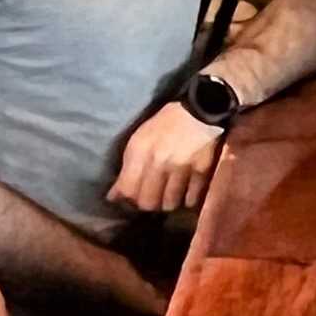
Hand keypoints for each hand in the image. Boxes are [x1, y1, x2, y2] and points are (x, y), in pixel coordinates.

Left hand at [111, 104, 227, 213]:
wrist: (199, 111)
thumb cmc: (165, 124)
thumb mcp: (140, 139)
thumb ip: (127, 168)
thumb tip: (114, 196)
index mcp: (140, 151)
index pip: (128, 190)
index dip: (127, 199)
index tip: (130, 198)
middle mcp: (158, 161)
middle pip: (148, 203)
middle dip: (147, 204)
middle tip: (151, 198)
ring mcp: (181, 167)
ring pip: (169, 203)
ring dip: (167, 202)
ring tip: (168, 195)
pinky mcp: (201, 171)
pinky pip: (191, 198)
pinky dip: (187, 199)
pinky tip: (185, 192)